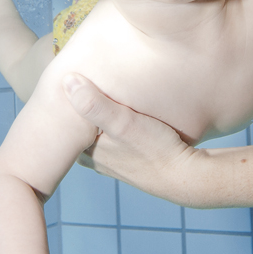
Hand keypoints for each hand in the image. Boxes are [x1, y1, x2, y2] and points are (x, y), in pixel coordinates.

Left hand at [63, 74, 195, 199]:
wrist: (188, 175)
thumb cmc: (156, 149)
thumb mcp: (123, 123)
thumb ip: (94, 104)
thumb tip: (67, 80)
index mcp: (87, 153)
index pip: (66, 125)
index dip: (64, 104)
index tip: (66, 80)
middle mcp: (98, 159)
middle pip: (83, 128)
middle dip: (83, 107)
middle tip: (84, 78)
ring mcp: (116, 160)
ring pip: (101, 131)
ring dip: (103, 113)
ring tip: (105, 88)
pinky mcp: (134, 157)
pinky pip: (119, 135)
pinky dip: (119, 121)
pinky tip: (128, 107)